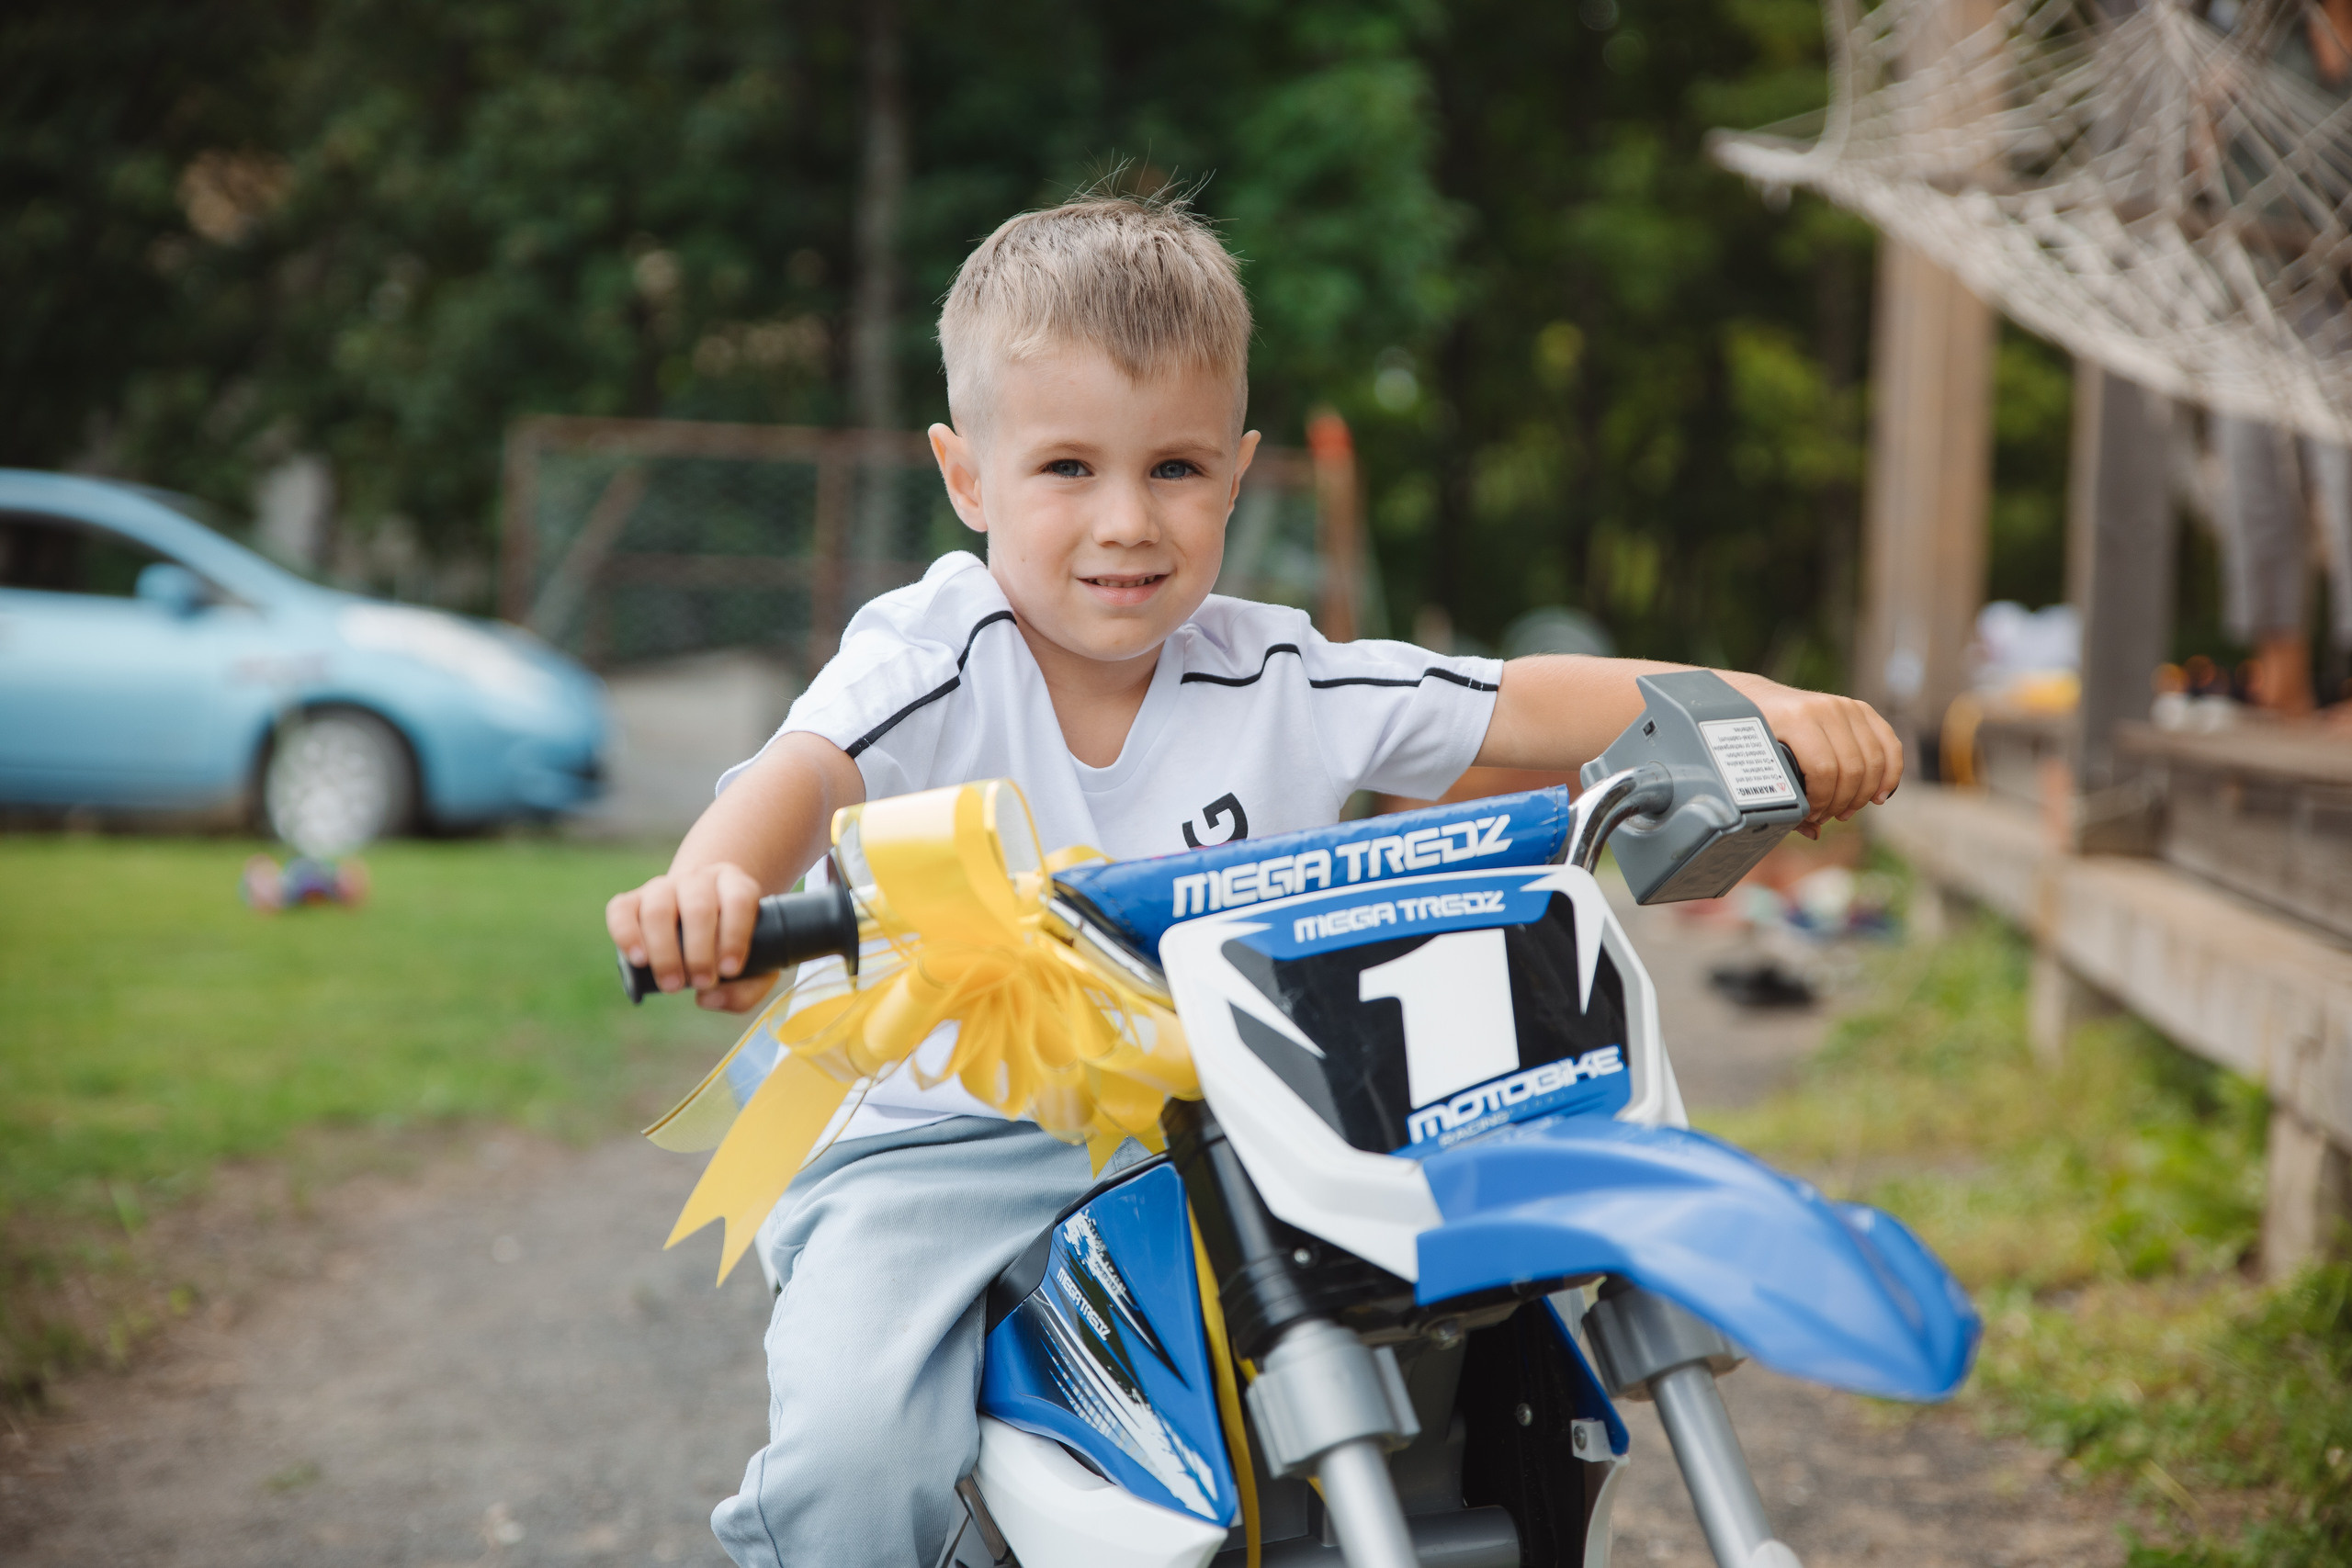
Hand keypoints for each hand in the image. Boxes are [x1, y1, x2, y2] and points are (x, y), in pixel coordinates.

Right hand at [604, 862, 779, 1011]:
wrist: (702, 919)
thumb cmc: (731, 946)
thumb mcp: (757, 965)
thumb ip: (746, 989)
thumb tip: (708, 999)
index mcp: (735, 884)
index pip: (738, 900)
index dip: (734, 935)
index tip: (730, 970)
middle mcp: (698, 879)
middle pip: (698, 908)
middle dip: (699, 952)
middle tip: (703, 983)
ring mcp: (662, 886)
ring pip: (658, 909)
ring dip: (665, 952)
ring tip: (673, 985)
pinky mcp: (632, 900)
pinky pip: (622, 911)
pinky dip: (627, 935)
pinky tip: (639, 960)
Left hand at [1717, 673, 1902, 838]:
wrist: (1758, 698)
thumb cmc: (1755, 739)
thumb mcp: (1757, 764)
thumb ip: (1782, 799)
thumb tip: (1813, 832)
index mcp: (1795, 719)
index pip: (1824, 770)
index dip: (1821, 801)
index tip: (1811, 815)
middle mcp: (1824, 708)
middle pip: (1852, 769)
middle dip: (1842, 801)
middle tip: (1827, 817)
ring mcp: (1845, 706)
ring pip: (1874, 761)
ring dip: (1863, 794)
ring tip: (1846, 810)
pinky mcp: (1860, 709)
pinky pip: (1889, 744)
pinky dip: (1890, 773)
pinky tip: (1880, 795)